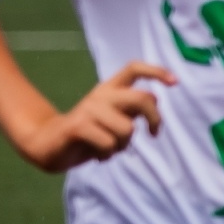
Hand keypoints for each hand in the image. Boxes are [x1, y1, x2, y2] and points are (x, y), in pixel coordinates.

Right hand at [18, 62, 176, 171]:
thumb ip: (132, 110)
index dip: (157, 72)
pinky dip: (108, 155)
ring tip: (110, 148)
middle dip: (155, 119)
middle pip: (142, 99)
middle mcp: (101, 94)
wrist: (48, 144)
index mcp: (110, 88)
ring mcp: (89, 109)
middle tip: (153, 134)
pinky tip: (98, 155)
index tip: (175, 82)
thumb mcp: (114, 119)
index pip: (134, 68)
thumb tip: (154, 105)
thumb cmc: (89, 133)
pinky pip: (109, 144)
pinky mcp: (78, 126)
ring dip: (123, 145)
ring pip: (128, 129)